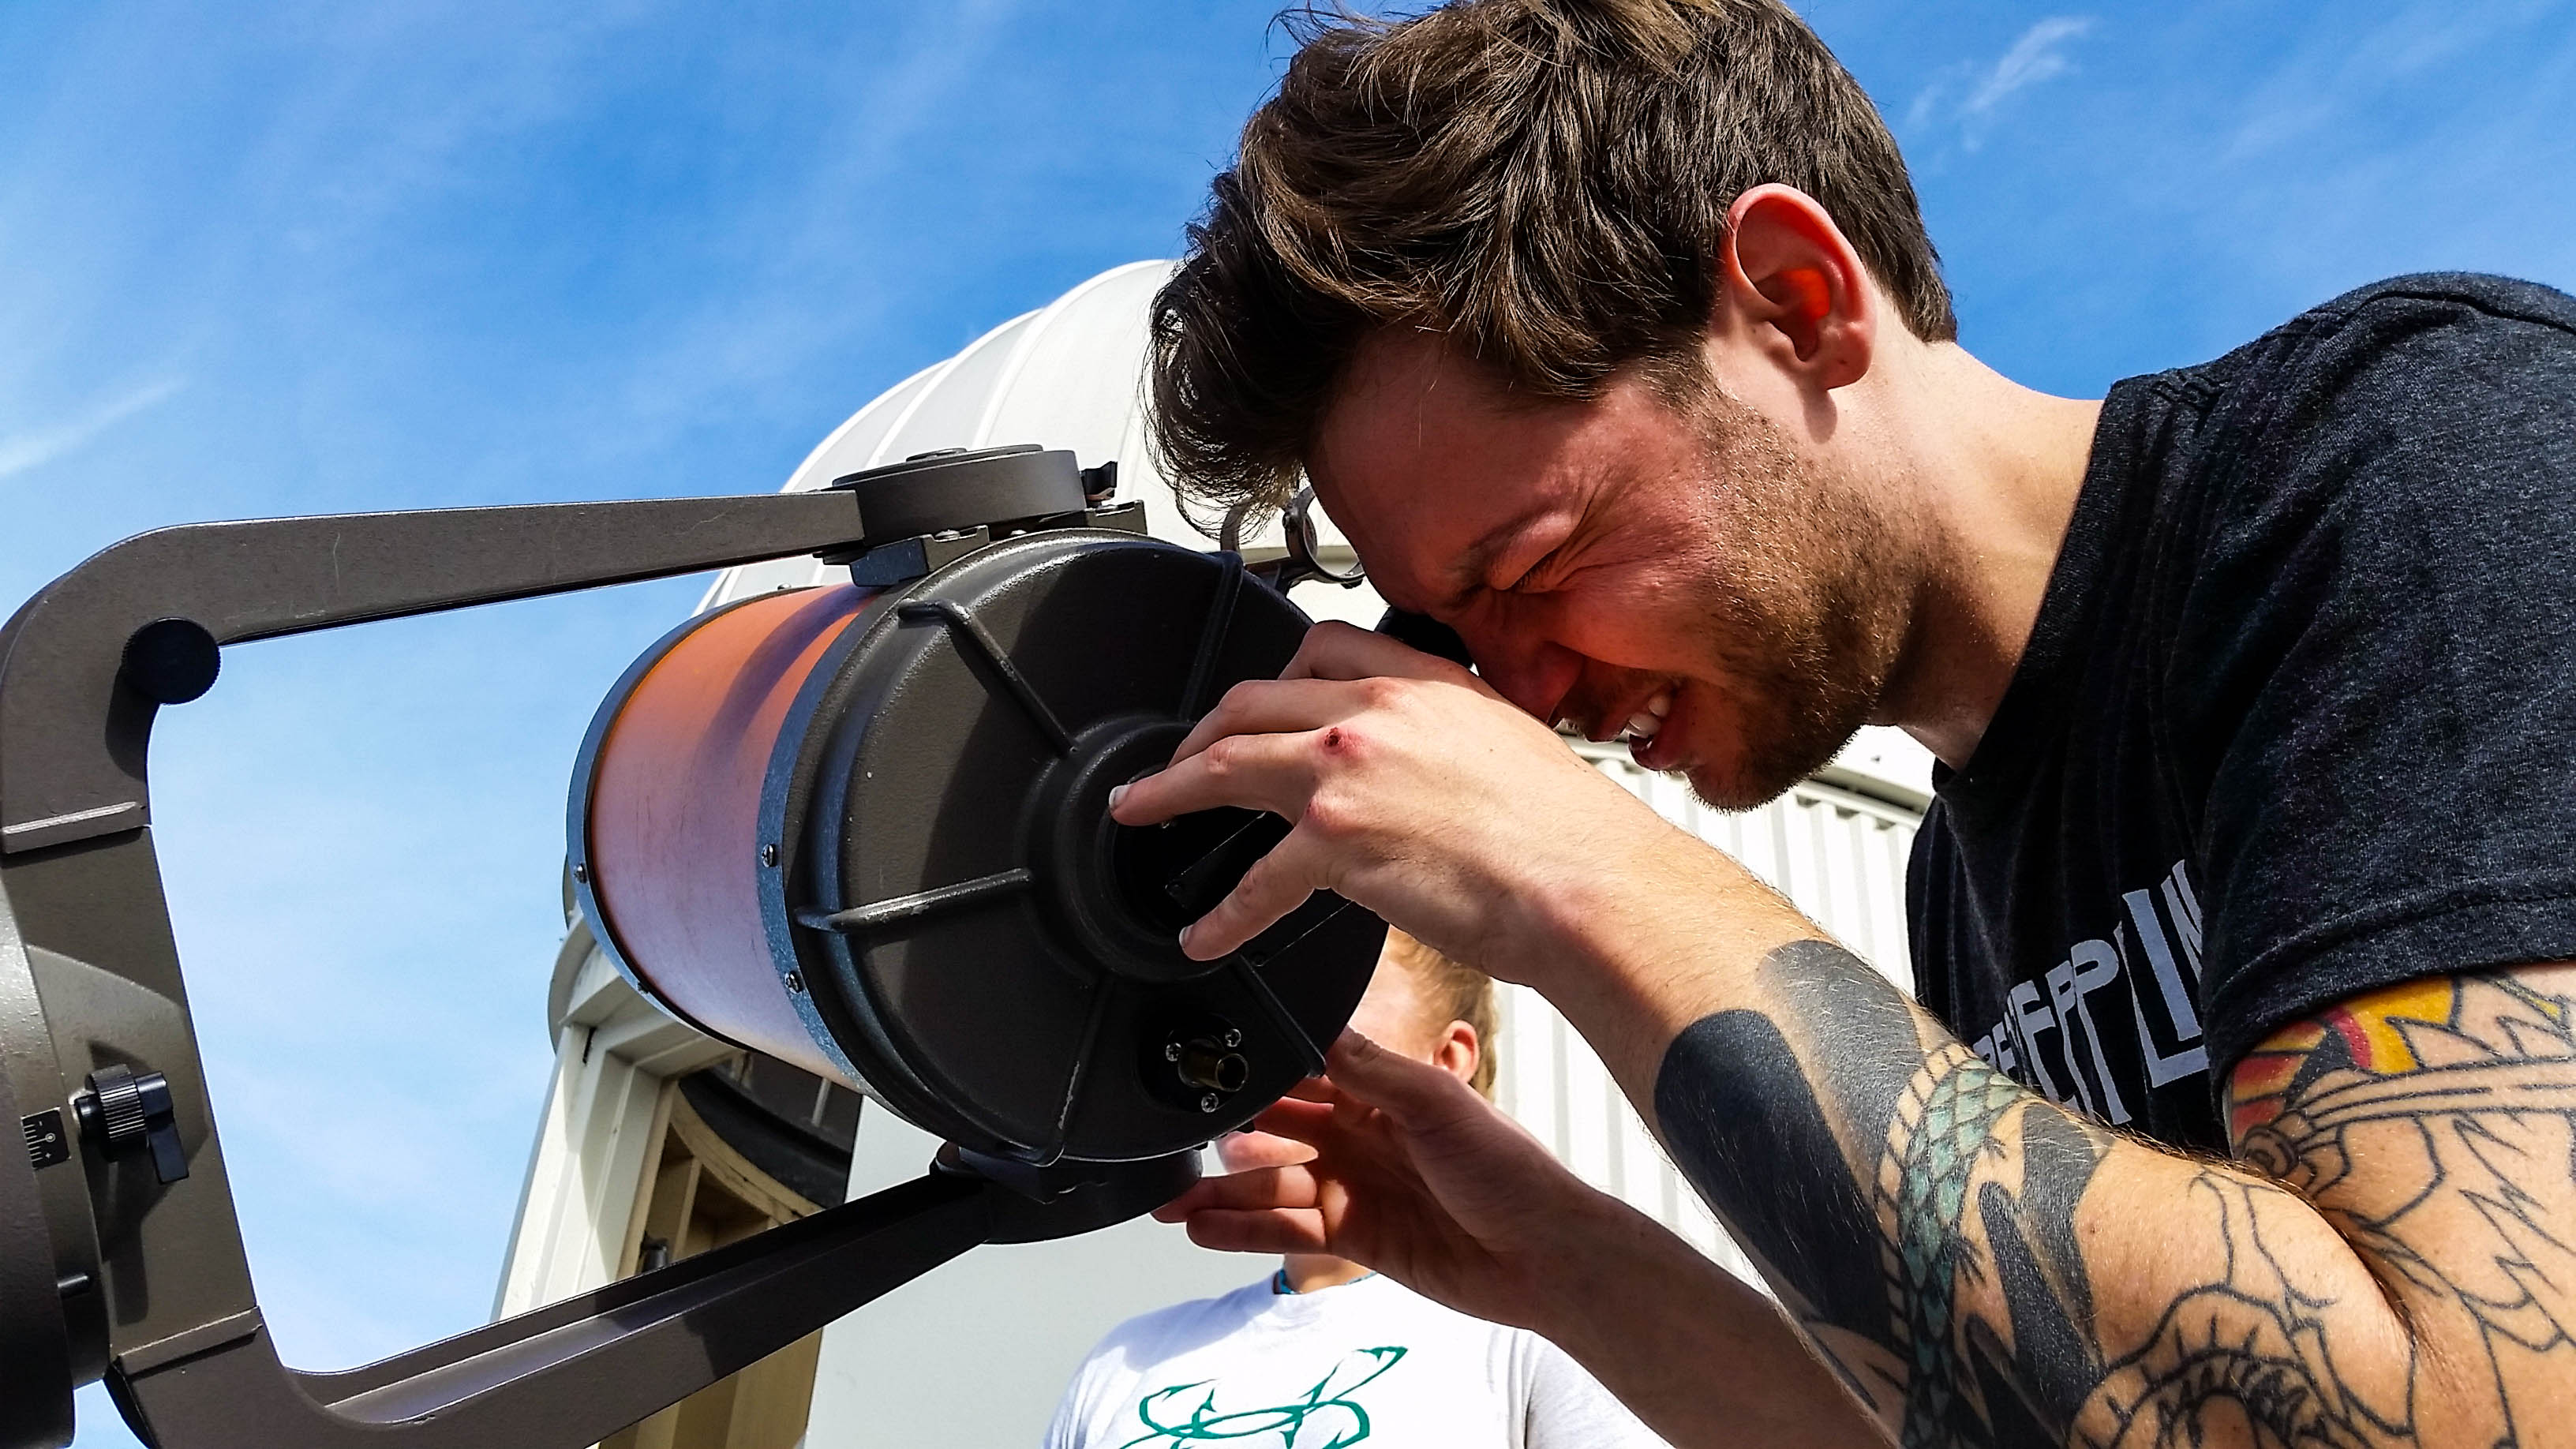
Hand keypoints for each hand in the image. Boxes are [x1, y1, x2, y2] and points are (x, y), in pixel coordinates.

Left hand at [1109, 621, 1673, 982]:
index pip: (1320, 647)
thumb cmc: (1570, 835)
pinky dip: (1222, 913)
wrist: (1589, 882)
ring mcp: (1347, 769)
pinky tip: (1205, 933)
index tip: (1252, 704)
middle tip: (1174, 761)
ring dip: (1169, 791)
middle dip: (1199, 732)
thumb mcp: (1510, 745)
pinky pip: (1255, 879)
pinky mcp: (1336, 841)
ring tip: (1139, 812)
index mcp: (1422, 680)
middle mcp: (1376, 709)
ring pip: (1226, 764)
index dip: (1272, 680)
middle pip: (1251, 701)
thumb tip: (1428, 772)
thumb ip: (1451, 739)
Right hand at [1155, 1028, 1632, 1333]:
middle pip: (1276, 1132)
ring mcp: (1354, 1188)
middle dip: (1227, 1137)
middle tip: (1178, 1140)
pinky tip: (1204, 1227)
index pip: (1304, 1074)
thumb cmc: (1510, 1171)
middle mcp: (1361, 1136)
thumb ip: (1371, 1071)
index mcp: (1381, 1092)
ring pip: (1272, 1187)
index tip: (1208, 1070)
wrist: (1544, 1255)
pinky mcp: (1354, 1237)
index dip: (1258, 1074)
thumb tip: (1319, 1031)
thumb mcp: (1438, 1103)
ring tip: (1172, 1200)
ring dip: (1222, 1192)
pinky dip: (1242, 1231)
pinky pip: (1285, 1230)